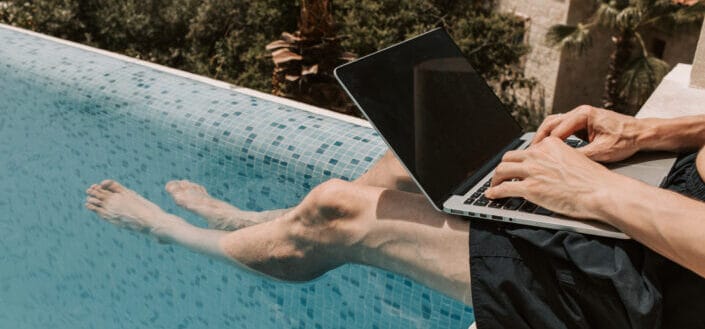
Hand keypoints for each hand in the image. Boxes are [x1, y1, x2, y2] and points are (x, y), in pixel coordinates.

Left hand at [486, 137, 629, 219]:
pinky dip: (494, 192)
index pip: (526, 150)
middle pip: (510, 157)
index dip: (519, 160)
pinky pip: (504, 188)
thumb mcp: (574, 159)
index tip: (516, 166)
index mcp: (550, 145)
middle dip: (503, 167)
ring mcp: (532, 170)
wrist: (602, 192)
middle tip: (501, 176)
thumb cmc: (595, 180)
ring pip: (502, 170)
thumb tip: (548, 169)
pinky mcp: (530, 188)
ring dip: (495, 179)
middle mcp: (538, 154)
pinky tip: (491, 196)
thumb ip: (557, 159)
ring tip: (493, 186)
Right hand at [533, 105, 644, 162]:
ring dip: (545, 137)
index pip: (556, 131)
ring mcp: (581, 116)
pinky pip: (562, 128)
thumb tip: (561, 163)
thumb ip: (579, 155)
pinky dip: (554, 137)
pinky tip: (549, 149)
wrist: (642, 134)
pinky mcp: (583, 123)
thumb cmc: (626, 140)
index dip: (545, 145)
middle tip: (530, 153)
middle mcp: (580, 112)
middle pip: (550, 123)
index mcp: (583, 115)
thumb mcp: (601, 152)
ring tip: (536, 151)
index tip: (536, 157)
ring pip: (554, 124)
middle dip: (539, 138)